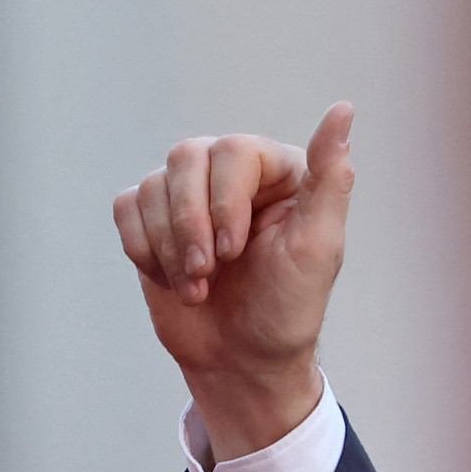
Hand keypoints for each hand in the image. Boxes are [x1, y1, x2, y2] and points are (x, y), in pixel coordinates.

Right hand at [113, 103, 354, 459]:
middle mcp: (233, 172)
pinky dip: (144, 249)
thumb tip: (343, 111)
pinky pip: (127, 208)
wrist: (242, 360)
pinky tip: (173, 280)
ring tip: (198, 287)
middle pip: (184, 159)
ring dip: (170, 246)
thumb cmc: (288, 307)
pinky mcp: (152, 217)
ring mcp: (189, 192)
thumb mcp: (318, 248)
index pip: (233, 152)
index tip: (237, 253)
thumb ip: (330, 180)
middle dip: (191, 225)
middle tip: (211, 274)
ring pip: (153, 186)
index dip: (225, 203)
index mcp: (279, 171)